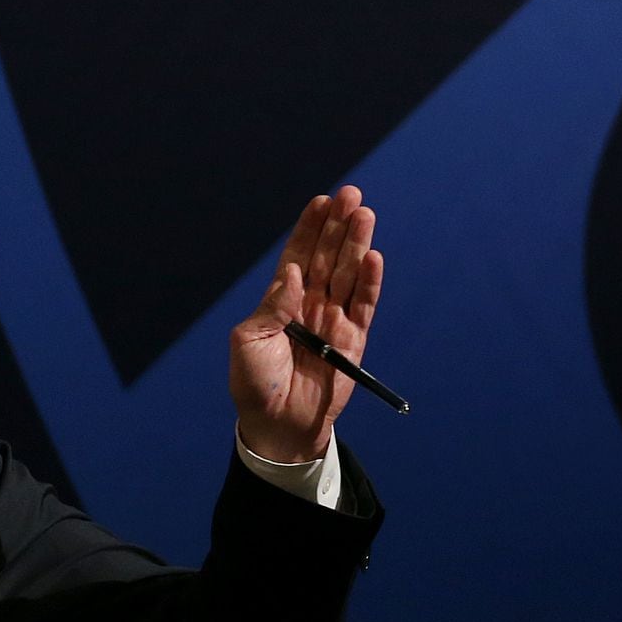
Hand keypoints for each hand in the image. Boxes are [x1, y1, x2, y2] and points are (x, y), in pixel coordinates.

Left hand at [229, 186, 382, 463]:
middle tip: (351, 194)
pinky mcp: (353, 340)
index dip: (309, 227)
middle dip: (338, 225)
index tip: (320, 200)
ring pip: (348, 274)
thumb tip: (293, 274)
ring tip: (364, 215)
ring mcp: (333, 319)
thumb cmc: (255, 385)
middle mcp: (310, 303)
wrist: (278, 428)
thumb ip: (272, 307)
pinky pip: (364, 305)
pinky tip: (373, 257)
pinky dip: (369, 282)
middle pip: (328, 256)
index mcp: (282, 299)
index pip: (299, 254)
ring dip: (356, 244)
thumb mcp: (249, 343)